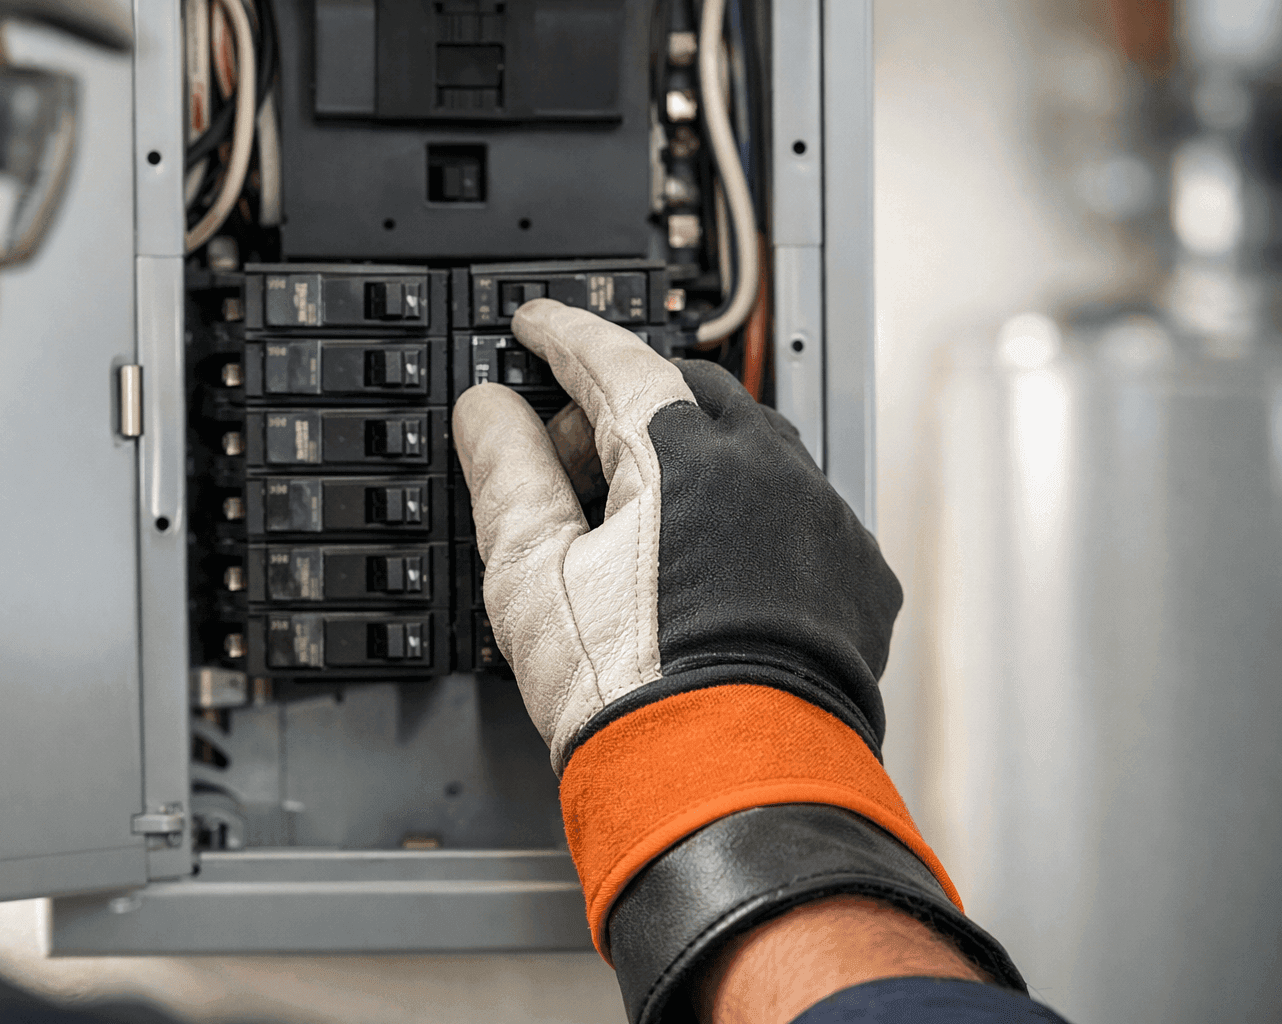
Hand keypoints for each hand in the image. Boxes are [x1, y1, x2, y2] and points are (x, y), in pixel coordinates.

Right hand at [453, 299, 1021, 1023]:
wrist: (727, 791)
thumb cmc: (632, 695)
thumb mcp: (531, 573)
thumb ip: (507, 470)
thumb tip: (490, 411)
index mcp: (686, 454)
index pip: (614, 360)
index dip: (563, 336)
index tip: (537, 326)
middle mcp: (771, 469)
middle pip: (687, 396)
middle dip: (625, 403)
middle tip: (568, 444)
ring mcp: (823, 519)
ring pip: (750, 448)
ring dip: (689, 456)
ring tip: (632, 516)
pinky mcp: (855, 574)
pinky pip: (796, 508)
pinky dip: (746, 510)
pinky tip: (707, 561)